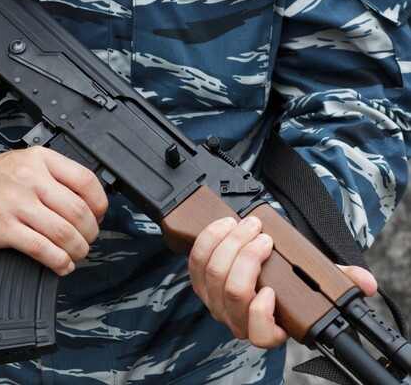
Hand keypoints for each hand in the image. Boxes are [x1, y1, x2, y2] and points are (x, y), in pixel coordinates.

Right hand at [0, 146, 107, 275]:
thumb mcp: (22, 162)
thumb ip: (53, 175)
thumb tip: (86, 201)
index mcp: (40, 159)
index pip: (86, 180)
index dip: (100, 204)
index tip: (99, 216)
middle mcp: (30, 178)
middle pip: (78, 211)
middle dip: (91, 232)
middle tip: (88, 239)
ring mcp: (17, 203)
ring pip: (64, 232)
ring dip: (78, 249)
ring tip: (77, 254)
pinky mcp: (4, 228)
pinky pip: (42, 249)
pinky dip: (59, 261)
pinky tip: (62, 265)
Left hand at [188, 216, 377, 347]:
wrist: (251, 268)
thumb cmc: (282, 280)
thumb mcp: (311, 281)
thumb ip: (337, 280)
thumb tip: (364, 282)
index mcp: (265, 328)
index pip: (258, 334)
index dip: (259, 313)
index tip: (269, 290)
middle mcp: (235, 318)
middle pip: (232, 290)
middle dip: (247, 257)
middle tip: (263, 236)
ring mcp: (213, 300)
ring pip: (213, 273)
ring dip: (230, 243)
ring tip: (248, 225)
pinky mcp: (198, 281)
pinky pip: (196, 260)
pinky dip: (210, 239)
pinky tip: (225, 225)